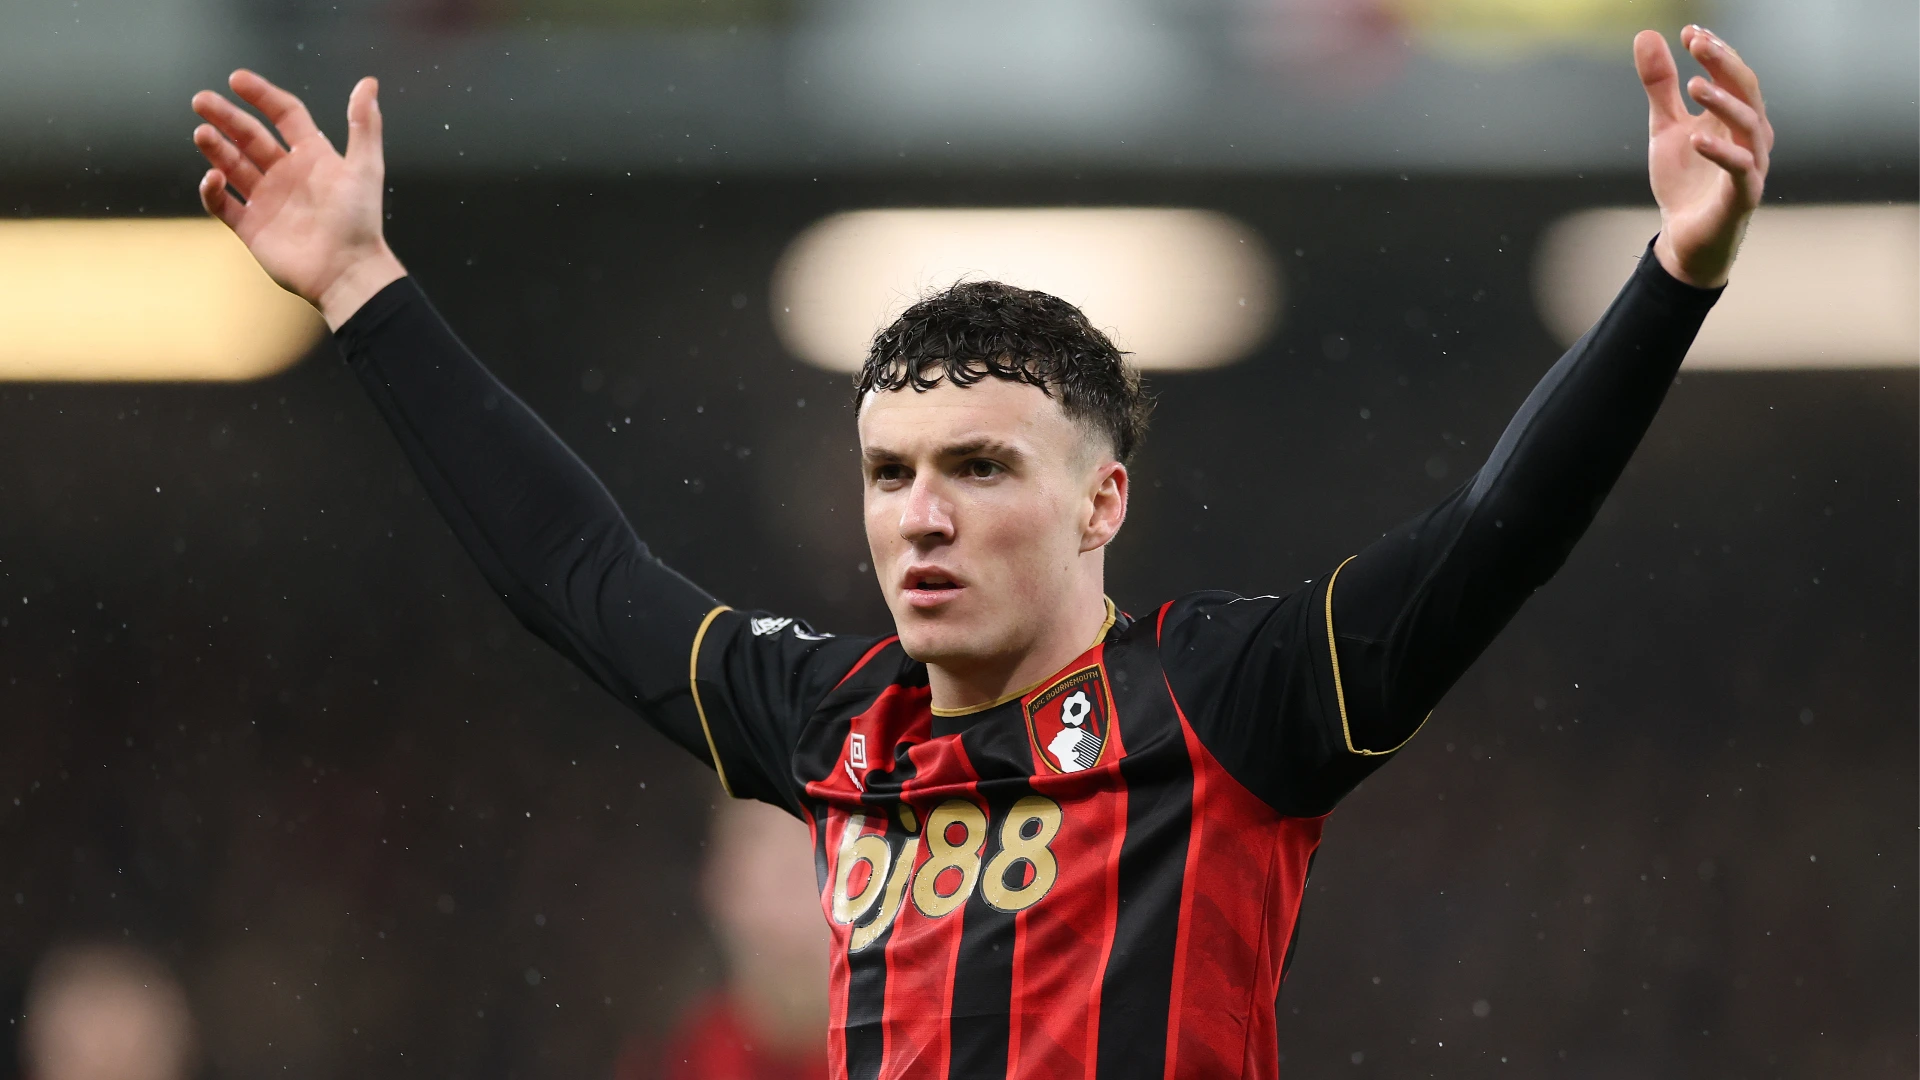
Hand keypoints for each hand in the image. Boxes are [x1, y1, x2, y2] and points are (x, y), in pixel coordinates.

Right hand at [192, 71, 405, 328]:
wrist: (348, 272)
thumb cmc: (360, 221)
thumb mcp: (365, 168)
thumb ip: (364, 125)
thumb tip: (368, 82)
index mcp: (313, 156)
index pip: (283, 115)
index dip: (262, 96)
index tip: (237, 79)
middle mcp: (287, 174)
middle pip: (250, 136)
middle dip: (225, 117)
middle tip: (201, 100)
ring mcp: (267, 200)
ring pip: (232, 165)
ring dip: (215, 147)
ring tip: (202, 132)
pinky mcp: (251, 227)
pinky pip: (223, 204)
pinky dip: (213, 190)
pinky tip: (213, 178)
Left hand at [1634, 27, 1772, 288]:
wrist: (1683, 238)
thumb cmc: (1684, 181)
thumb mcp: (1665, 126)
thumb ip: (1660, 86)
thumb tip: (1647, 36)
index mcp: (1734, 117)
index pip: (1733, 75)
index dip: (1715, 51)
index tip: (1689, 32)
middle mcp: (1750, 136)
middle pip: (1748, 91)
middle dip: (1724, 64)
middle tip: (1697, 44)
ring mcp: (1751, 165)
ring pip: (1750, 125)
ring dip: (1723, 102)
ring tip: (1692, 85)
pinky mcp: (1743, 195)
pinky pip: (1740, 169)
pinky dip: (1720, 151)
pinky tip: (1696, 138)